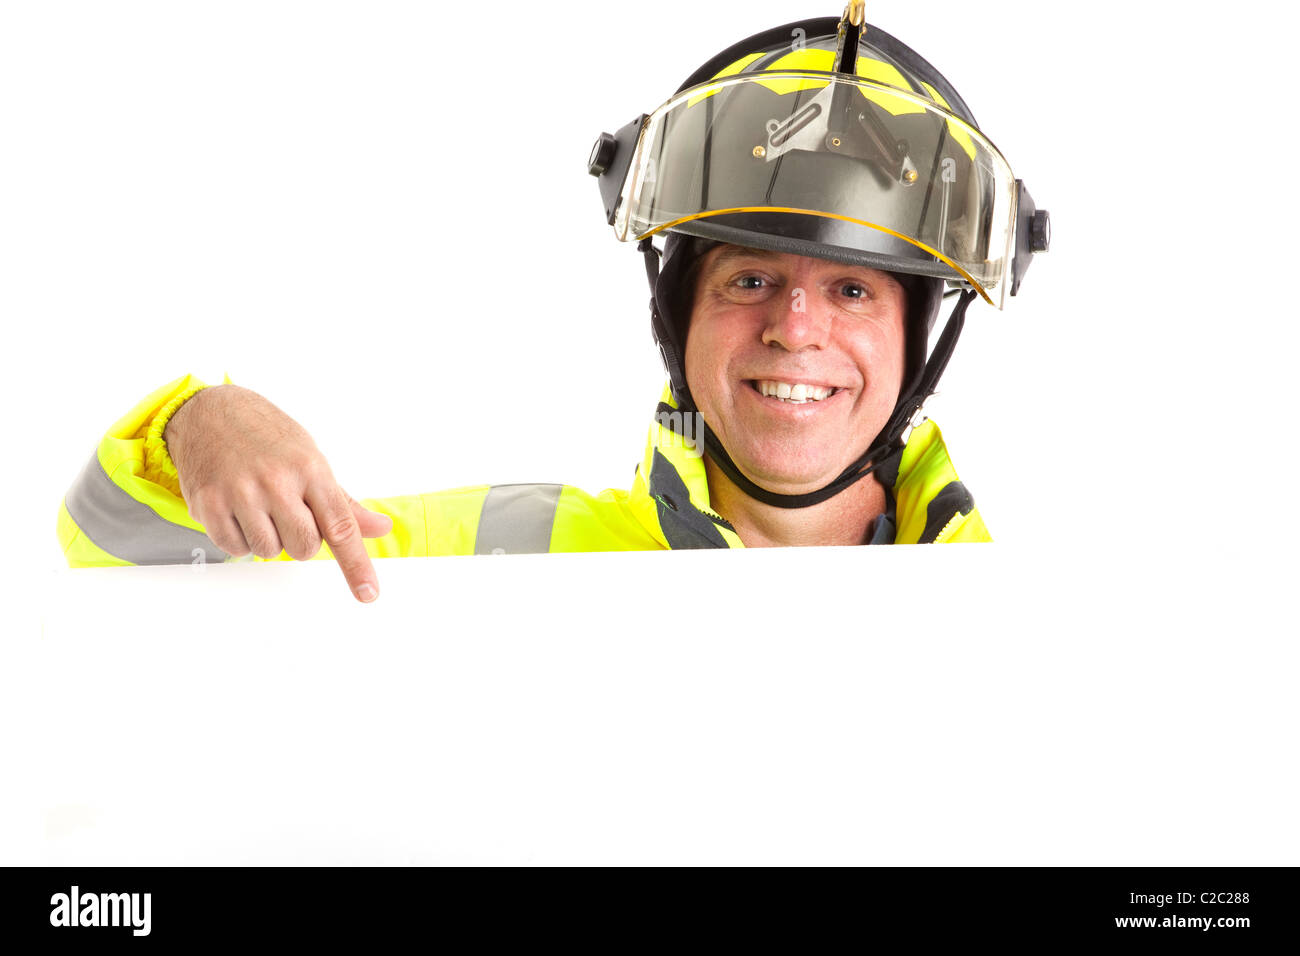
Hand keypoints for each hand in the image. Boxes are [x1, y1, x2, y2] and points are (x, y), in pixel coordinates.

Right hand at [165, 385, 392, 601]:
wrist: (210, 412)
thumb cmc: (269, 439)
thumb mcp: (312, 460)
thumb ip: (343, 503)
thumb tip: (381, 528)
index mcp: (310, 469)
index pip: (341, 526)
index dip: (357, 564)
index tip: (368, 592)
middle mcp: (276, 481)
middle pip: (304, 547)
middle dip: (301, 540)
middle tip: (288, 512)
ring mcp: (240, 492)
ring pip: (269, 552)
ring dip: (269, 539)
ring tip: (259, 506)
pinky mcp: (208, 504)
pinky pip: (235, 549)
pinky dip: (240, 539)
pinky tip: (238, 510)